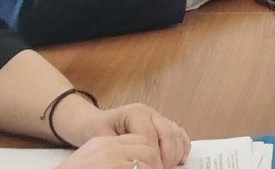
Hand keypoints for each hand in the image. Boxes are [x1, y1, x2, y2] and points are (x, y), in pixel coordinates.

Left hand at [54, 104, 189, 168]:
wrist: (92, 122)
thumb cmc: (96, 130)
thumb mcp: (104, 140)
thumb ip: (121, 149)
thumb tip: (134, 163)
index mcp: (136, 113)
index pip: (151, 137)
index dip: (153, 158)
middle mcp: (150, 112)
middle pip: (168, 134)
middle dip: (166, 157)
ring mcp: (157, 117)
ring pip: (176, 133)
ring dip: (175, 153)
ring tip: (167, 168)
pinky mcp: (161, 123)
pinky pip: (178, 133)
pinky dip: (182, 146)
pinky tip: (180, 160)